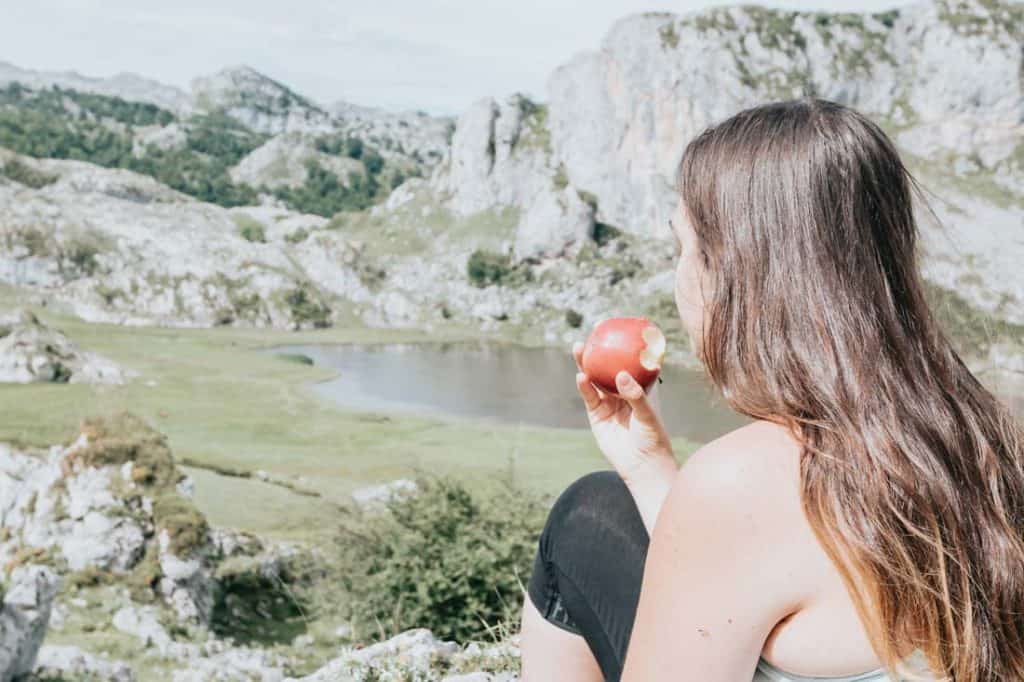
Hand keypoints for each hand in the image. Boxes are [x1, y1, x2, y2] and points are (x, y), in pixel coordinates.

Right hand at [572, 341, 677, 487]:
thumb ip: (636, 395)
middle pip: (609, 366)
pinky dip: (584, 385)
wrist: (641, 465)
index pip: (633, 360)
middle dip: (600, 349)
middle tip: (594, 332)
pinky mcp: (596, 414)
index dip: (626, 344)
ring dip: (587, 363)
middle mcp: (623, 391)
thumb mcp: (648, 415)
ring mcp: (609, 402)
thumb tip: (621, 375)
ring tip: (579, 348)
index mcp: (641, 386)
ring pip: (595, 378)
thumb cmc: (653, 438)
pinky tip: (581, 375)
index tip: (619, 327)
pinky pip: (589, 396)